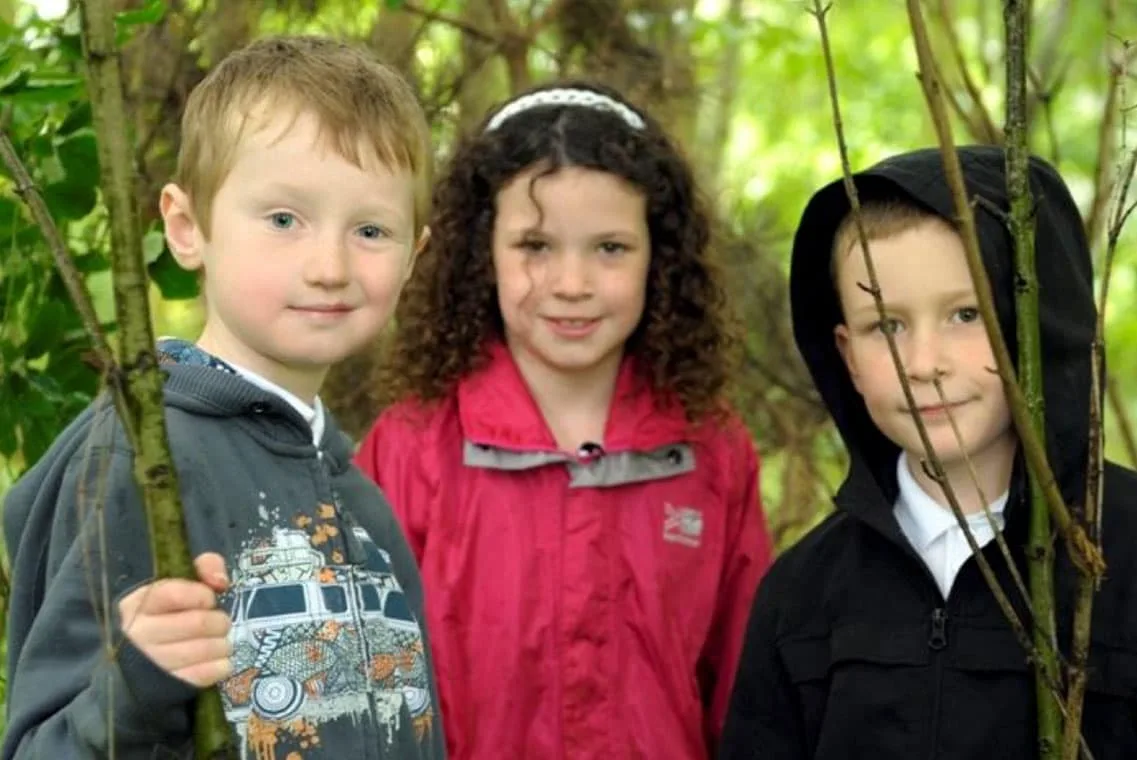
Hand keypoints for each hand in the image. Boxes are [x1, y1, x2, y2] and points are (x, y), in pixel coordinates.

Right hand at [117, 553, 232, 687]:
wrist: (143, 669)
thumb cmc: (167, 618)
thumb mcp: (178, 587)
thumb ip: (203, 568)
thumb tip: (220, 580)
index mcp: (137, 605)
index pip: (173, 594)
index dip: (201, 595)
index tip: (209, 600)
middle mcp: (138, 634)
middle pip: (197, 623)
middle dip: (218, 621)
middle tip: (219, 624)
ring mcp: (152, 664)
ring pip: (206, 649)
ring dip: (222, 643)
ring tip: (218, 642)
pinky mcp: (168, 688)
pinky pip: (209, 673)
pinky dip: (221, 665)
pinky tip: (216, 660)